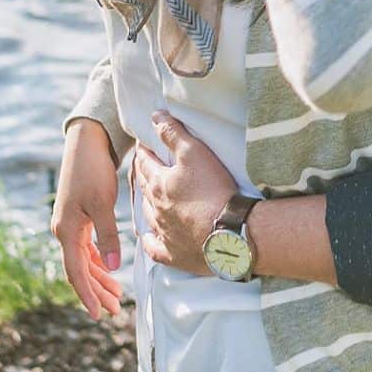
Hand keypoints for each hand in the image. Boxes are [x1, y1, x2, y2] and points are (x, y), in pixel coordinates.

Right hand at [49, 118, 124, 319]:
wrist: (87, 142)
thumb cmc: (93, 170)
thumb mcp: (103, 203)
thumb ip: (108, 234)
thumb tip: (113, 265)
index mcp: (67, 230)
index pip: (76, 271)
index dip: (88, 294)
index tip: (99, 314)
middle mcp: (65, 230)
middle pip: (80, 270)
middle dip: (97, 291)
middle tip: (114, 310)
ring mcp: (70, 224)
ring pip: (83, 260)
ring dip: (99, 278)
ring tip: (116, 296)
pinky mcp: (78, 216)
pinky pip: (86, 247)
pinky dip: (98, 261)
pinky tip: (109, 269)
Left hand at [132, 112, 240, 275]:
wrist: (230, 233)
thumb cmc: (213, 190)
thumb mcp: (194, 153)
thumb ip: (173, 134)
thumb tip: (155, 117)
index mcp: (159, 184)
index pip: (146, 163)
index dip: (144, 151)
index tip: (143, 145)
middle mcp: (157, 208)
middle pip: (144, 187)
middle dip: (142, 173)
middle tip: (143, 165)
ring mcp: (164, 232)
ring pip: (148, 215)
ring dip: (145, 203)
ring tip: (147, 196)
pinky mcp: (174, 254)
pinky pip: (155, 248)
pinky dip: (150, 241)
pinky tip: (148, 238)